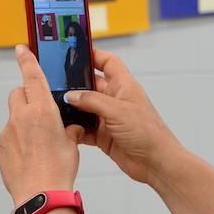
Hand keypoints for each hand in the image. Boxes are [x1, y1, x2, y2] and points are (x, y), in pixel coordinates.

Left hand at [0, 44, 80, 202]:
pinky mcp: (0, 148)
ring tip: (38, 144)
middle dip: (27, 97)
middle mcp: (21, 117)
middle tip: (40, 112)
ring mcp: (8, 132)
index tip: (21, 49)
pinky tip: (29, 157)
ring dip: (23, 123)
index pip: (33, 77)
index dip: (27, 60)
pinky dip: (17, 141)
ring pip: (14, 117)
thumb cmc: (58, 171)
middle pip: (18, 94)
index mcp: (42, 111)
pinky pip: (9, 137)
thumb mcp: (71, 145)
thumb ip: (68, 130)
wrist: (40, 197)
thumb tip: (69, 128)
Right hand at [63, 48, 180, 185]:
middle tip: (56, 82)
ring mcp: (109, 118)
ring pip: (85, 108)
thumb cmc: (148, 133)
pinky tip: (68, 130)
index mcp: (124, 86)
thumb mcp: (117, 111)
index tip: (76, 51)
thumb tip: (72, 95)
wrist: (156, 163)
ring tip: (57, 107)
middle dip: (75, 84)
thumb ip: (92, 101)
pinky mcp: (104, 135)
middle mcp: (115, 100)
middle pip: (91, 85)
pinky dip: (76, 129)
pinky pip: (84, 129)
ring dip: (73, 109)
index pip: (108, 62)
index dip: (94, 54)